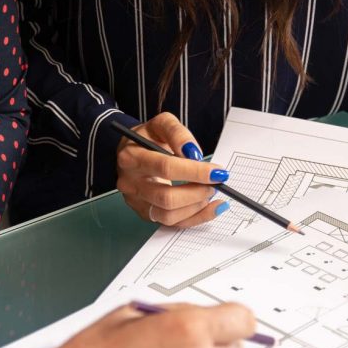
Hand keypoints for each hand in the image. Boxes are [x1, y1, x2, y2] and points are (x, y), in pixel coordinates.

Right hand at [117, 112, 230, 227]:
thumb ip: (177, 133)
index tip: (217, 172)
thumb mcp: (161, 124)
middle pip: (166, 198)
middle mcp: (130, 183)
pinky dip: (196, 218)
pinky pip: (172, 223)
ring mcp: (136, 202)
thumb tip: (194, 154)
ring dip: (196, 207)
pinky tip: (211, 207)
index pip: (165, 168)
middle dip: (197, 192)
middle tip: (215, 184)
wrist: (133, 151)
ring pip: (168, 216)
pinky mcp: (146, 214)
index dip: (194, 171)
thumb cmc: (149, 137)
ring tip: (211, 192)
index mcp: (131, 157)